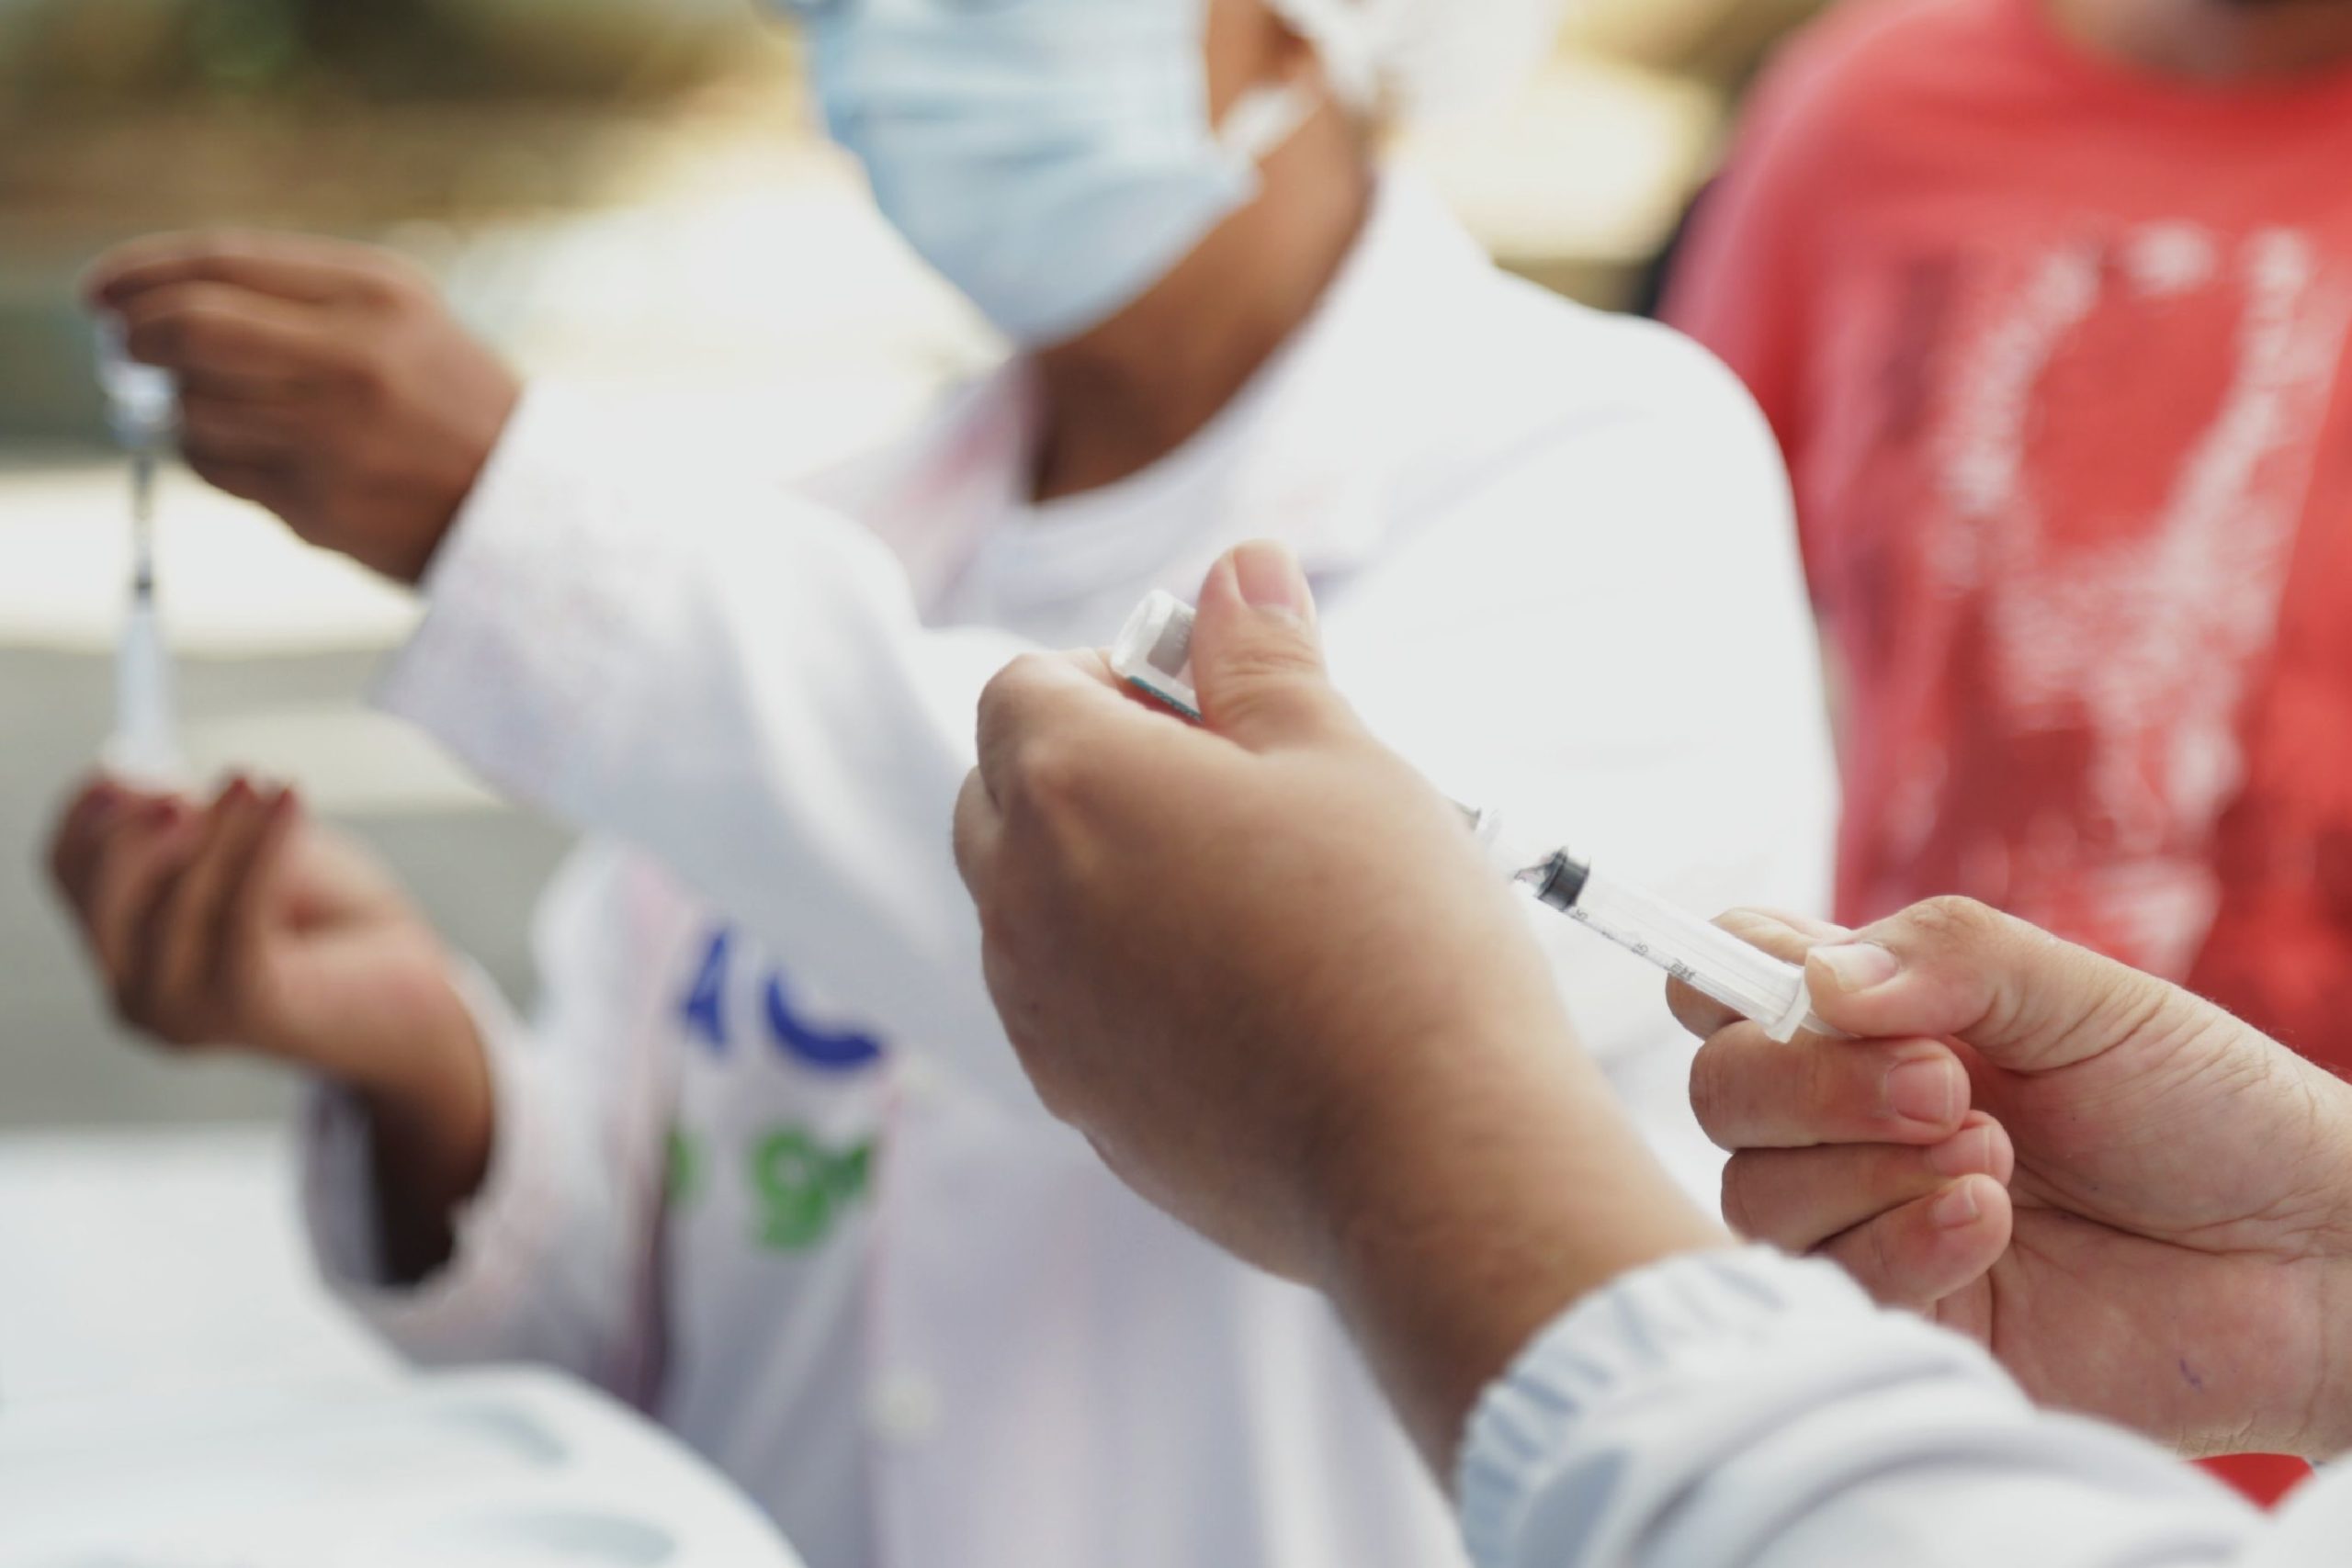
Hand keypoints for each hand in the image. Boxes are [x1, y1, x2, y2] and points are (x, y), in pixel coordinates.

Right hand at [47, 774, 480, 1097]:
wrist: (420, 1000)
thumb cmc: (336, 923)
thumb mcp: (256, 854)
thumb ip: (196, 824)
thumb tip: (134, 777)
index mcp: (126, 949)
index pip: (69, 871)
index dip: (90, 809)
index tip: (125, 760)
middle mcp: (137, 993)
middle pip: (98, 897)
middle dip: (136, 832)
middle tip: (181, 784)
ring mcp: (185, 1012)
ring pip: (175, 905)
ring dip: (219, 832)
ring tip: (260, 781)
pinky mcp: (246, 1011)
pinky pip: (239, 917)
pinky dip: (264, 850)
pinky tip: (291, 800)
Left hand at [85, 231, 520, 583]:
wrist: (527, 506)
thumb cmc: (452, 407)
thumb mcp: (398, 320)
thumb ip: (294, 298)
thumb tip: (161, 301)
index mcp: (375, 295)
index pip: (220, 263)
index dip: (142, 272)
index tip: (103, 291)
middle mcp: (353, 357)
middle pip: (188, 329)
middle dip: (138, 338)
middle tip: (128, 347)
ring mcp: (333, 434)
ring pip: (193, 407)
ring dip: (188, 408)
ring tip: (236, 412)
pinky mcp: (319, 500)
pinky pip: (218, 468)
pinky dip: (215, 458)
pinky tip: (263, 456)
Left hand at [955, 542, 1724, 1462]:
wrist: (1426, 1156)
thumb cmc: (1392, 936)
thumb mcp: (1340, 757)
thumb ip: (1261, 656)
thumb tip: (1237, 568)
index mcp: (1067, 787)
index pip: (1024, 685)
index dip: (1111, 673)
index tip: (1206, 704)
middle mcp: (1018, 903)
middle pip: (1001, 794)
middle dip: (1085, 768)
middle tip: (1229, 788)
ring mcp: (1038, 1017)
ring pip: (1027, 908)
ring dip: (1100, 876)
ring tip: (1250, 896)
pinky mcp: (1079, 1108)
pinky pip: (1067, 1007)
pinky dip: (1119, 978)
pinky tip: (1243, 994)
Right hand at [1679, 899, 2351, 1459]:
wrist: (2314, 1258)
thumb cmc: (2213, 1110)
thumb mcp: (2086, 996)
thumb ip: (1947, 957)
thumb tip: (1811, 982)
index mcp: (1883, 1025)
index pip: (1734, 983)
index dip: (1725, 975)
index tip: (1787, 982)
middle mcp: (1854, 1122)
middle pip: (1723, 1090)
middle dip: (1811, 1082)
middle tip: (1943, 1085)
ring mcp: (1871, 1222)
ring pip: (1757, 1191)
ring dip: (1869, 1165)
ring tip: (1997, 1161)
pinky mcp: (1909, 1320)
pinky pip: (1833, 1281)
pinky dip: (1904, 1239)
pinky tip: (1991, 1225)